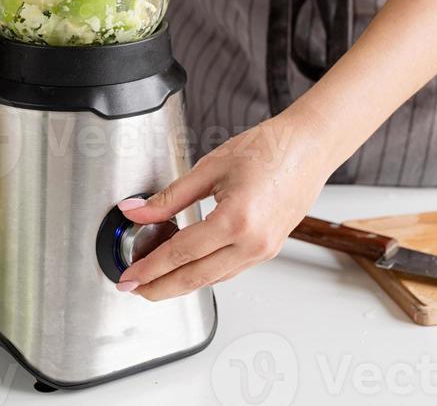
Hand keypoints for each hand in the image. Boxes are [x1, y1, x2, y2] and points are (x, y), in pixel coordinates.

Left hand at [115, 109, 333, 300]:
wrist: (308, 147)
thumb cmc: (268, 148)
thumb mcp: (210, 167)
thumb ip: (170, 196)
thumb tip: (137, 211)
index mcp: (237, 220)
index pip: (181, 253)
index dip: (150, 268)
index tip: (128, 276)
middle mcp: (253, 243)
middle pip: (196, 277)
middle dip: (160, 287)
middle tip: (133, 288)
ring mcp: (263, 250)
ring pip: (213, 278)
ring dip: (181, 283)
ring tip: (154, 279)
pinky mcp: (269, 250)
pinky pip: (230, 270)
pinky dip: (205, 272)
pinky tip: (187, 266)